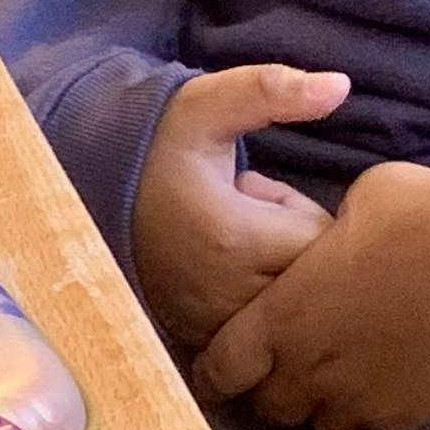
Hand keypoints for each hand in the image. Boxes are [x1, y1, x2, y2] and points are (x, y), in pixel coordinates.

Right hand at [130, 64, 351, 352]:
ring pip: (288, 310)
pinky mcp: (202, 345)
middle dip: (294, 247)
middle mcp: (229, 297)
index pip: (320, 239)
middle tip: (250, 221)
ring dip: (275, 277)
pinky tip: (225, 276)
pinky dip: (254, 306)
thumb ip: (273, 90)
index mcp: (236, 240)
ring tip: (237, 248)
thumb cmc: (156, 147)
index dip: (299, 211)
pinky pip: (260, 336)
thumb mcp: (209, 104)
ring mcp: (215, 329)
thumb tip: (341, 85)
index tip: (259, 195)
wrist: (88, 192)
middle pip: (310, 281)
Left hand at [194, 159, 429, 429]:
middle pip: (269, 405)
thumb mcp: (362, 200)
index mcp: (283, 317)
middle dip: (274, 385)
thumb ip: (324, 235)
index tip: (225, 364)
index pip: (220, 369)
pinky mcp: (406, 422)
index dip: (217, 370)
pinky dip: (369, 417)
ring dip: (323, 403)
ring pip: (319, 424)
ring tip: (344, 373)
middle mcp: (310, 371)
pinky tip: (385, 388)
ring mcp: (358, 402)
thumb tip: (328, 243)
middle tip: (295, 360)